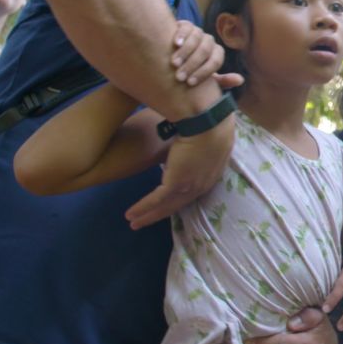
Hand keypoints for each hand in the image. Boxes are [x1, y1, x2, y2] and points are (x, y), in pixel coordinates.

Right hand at [125, 114, 234, 228]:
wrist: (208, 120)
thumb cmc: (210, 121)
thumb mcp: (207, 139)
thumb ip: (198, 147)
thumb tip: (187, 143)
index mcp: (211, 173)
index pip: (193, 191)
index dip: (178, 199)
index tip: (166, 204)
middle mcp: (202, 184)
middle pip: (179, 204)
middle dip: (160, 213)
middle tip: (145, 222)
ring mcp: (190, 185)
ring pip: (166, 206)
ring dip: (148, 215)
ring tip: (134, 223)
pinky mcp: (177, 183)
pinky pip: (157, 199)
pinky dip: (143, 207)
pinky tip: (131, 214)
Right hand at [171, 20, 225, 85]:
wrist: (176, 57)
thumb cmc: (193, 71)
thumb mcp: (207, 79)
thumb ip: (222, 81)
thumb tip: (240, 80)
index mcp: (217, 54)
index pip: (216, 61)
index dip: (204, 72)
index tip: (190, 83)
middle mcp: (209, 41)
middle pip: (205, 50)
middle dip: (192, 64)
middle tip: (180, 76)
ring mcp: (198, 32)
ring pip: (196, 38)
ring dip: (185, 52)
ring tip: (174, 64)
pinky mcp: (185, 25)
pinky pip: (186, 27)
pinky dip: (181, 35)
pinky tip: (176, 44)